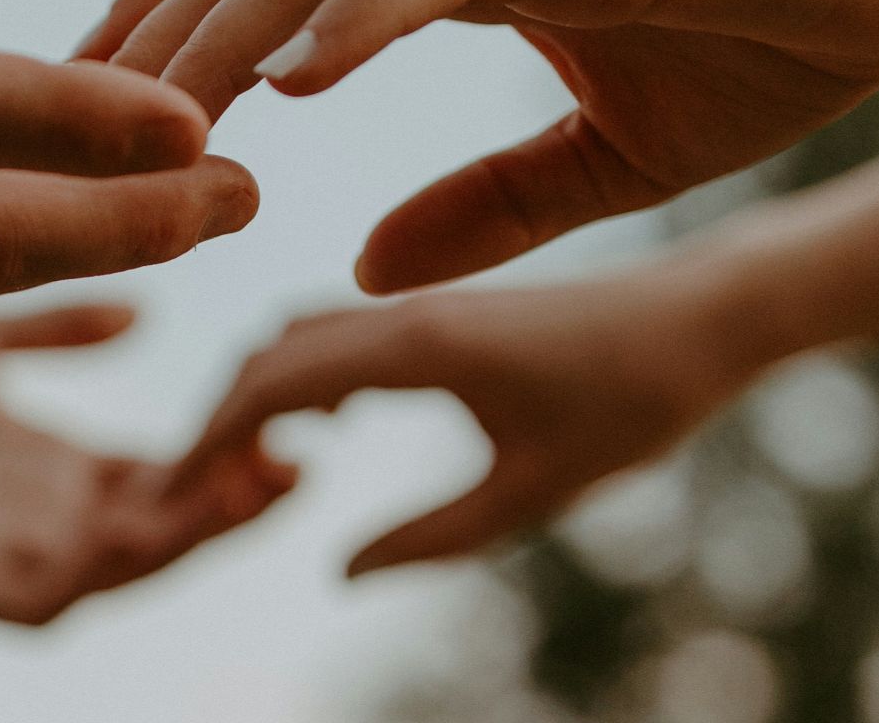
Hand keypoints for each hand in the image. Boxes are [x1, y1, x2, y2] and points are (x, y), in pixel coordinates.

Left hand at [0, 304, 294, 623]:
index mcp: (53, 465)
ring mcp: (3, 551)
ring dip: (193, 532)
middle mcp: (42, 514)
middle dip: (236, 496)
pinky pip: (51, 594)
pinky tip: (150, 526)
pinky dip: (109, 567)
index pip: (169, 469)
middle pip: (167, 521)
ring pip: (126, 562)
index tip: (292, 398)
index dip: (231, 443)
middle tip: (298, 449)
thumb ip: (52, 329)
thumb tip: (142, 307)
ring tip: (251, 482)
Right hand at [171, 270, 759, 576]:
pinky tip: (337, 426)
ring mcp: (421, 304)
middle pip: (270, 354)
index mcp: (417, 347)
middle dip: (221, 421)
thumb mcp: (538, 490)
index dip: (211, 439)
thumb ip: (434, 537)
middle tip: (199, 496)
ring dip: (262, 394)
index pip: (272, 382)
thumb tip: (338, 573)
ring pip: (301, 335)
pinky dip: (308, 375)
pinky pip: (343, 331)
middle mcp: (404, 312)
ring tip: (256, 470)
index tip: (174, 495)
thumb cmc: (635, 402)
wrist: (704, 315)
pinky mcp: (443, 309)